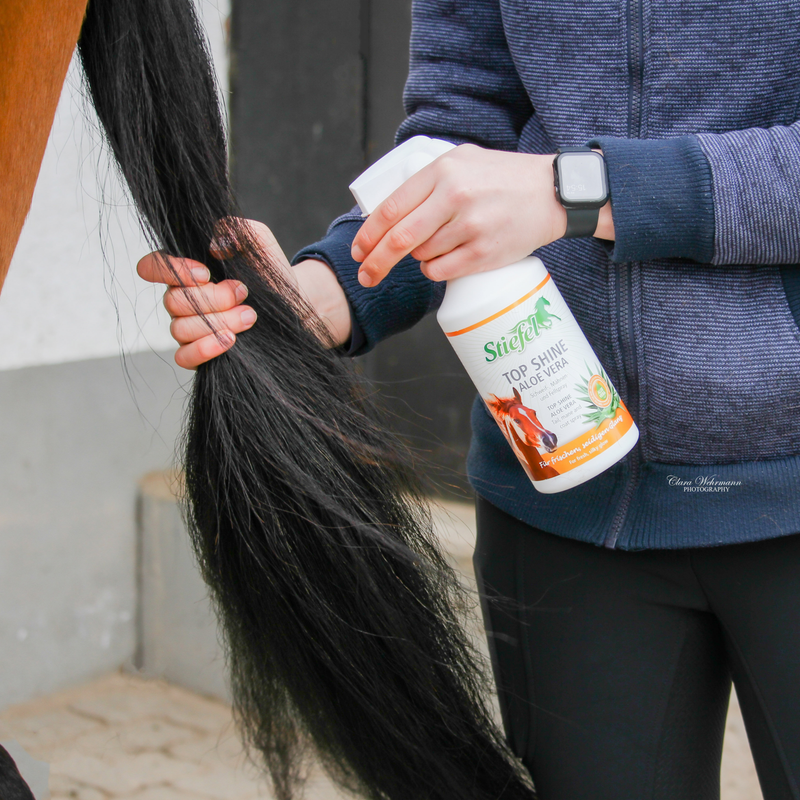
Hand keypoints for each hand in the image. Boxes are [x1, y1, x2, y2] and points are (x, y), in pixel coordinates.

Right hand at [137, 220, 351, 368]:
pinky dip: (204, 349)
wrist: (292, 305)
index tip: (205, 274)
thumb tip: (215, 243)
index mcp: (187, 271)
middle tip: (244, 293)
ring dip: (218, 322)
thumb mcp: (259, 241)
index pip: (153, 267)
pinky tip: (230, 340)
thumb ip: (237, 229)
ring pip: (180, 328)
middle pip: (173, 302)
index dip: (170, 270)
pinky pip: (184, 357)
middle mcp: (183, 300)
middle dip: (212, 298)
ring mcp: (189, 328)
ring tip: (249, 316)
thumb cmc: (270, 274)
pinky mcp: (201, 353)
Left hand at [350, 144, 609, 286]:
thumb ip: (428, 181)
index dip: (368, 234)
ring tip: (441, 242)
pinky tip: (446, 258)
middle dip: (376, 262)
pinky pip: (441, 271)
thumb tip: (389, 211)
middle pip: (399, 240)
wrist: (553, 193)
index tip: (358, 250)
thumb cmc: (504, 177)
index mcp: (443, 171)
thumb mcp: (462, 160)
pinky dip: (434, 269)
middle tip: (366, 276)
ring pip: (421, 256)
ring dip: (418, 257)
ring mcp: (470, 227)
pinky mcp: (483, 252)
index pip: (391, 209)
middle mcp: (454, 197)